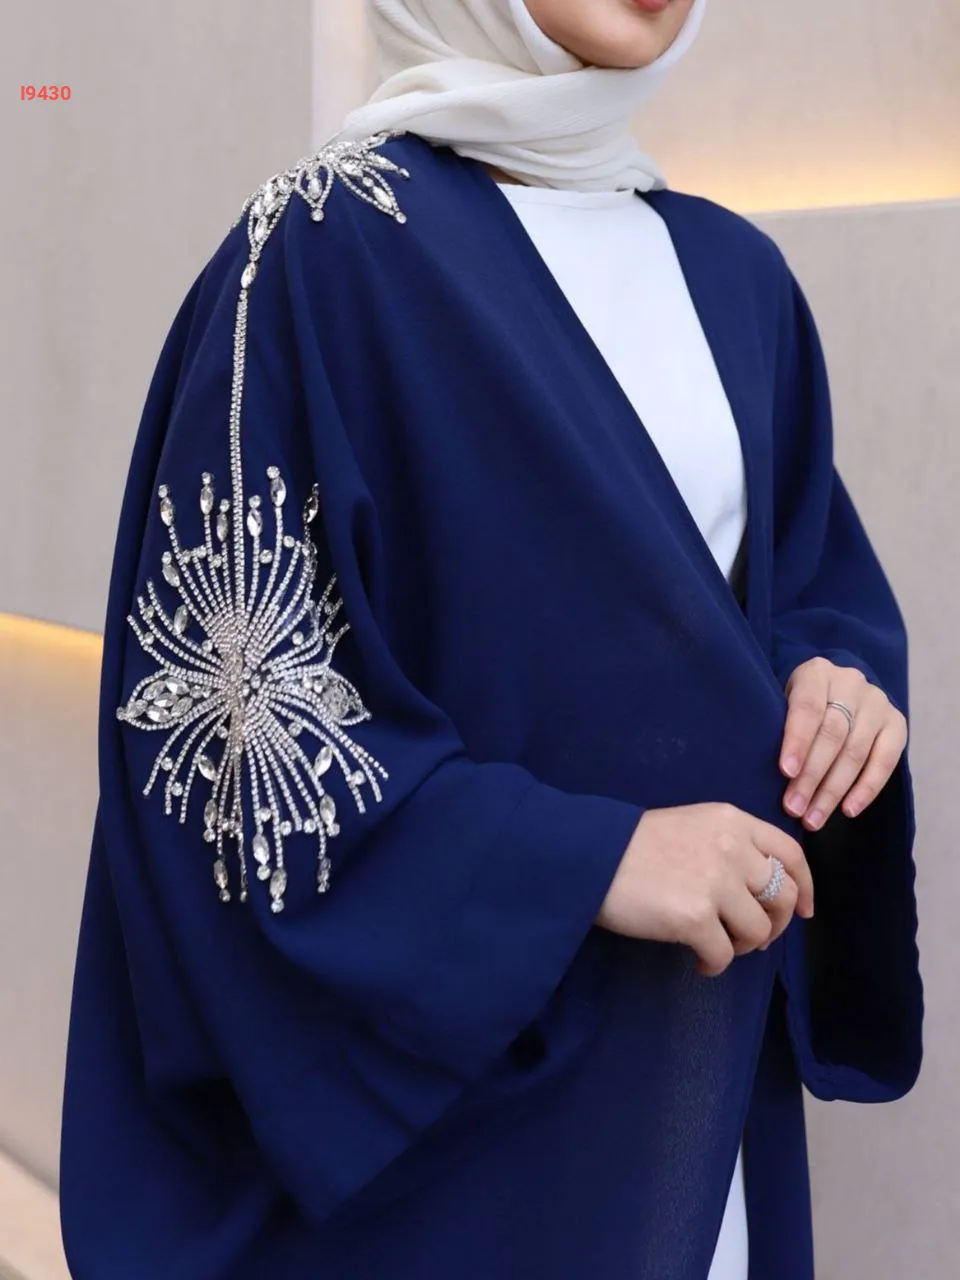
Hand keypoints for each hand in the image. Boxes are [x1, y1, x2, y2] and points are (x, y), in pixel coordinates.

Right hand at [596, 803, 813, 977]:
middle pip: (783, 896)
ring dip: (743, 946)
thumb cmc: (633, 845)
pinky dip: (715, 965)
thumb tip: (761, 894)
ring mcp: (716, 883)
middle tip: (753, 937)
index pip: (791, 853)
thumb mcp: (692, 827)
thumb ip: (730, 847)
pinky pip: (725, 955)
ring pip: (759, 930)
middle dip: (776, 923)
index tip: (805, 910)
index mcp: (733, 822)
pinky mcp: (695, 917)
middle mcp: (732, 848)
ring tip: (718, 946)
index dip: (805, 887)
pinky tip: (698, 962)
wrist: (589, 857)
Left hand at [779, 657, 908, 830]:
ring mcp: (878, 703)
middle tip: (793, 808)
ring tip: (813, 818)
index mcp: (816, 672)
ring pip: (856, 752)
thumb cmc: (799, 707)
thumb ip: (777, 725)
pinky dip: (866, 790)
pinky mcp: (897, 724)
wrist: (838, 692)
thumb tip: (760, 769)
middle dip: (811, 776)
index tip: (785, 772)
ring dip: (833, 791)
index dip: (797, 741)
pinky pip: (885, 761)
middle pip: (832, 734)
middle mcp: (851, 683)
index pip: (808, 707)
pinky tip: (848, 811)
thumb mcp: (782, 702)